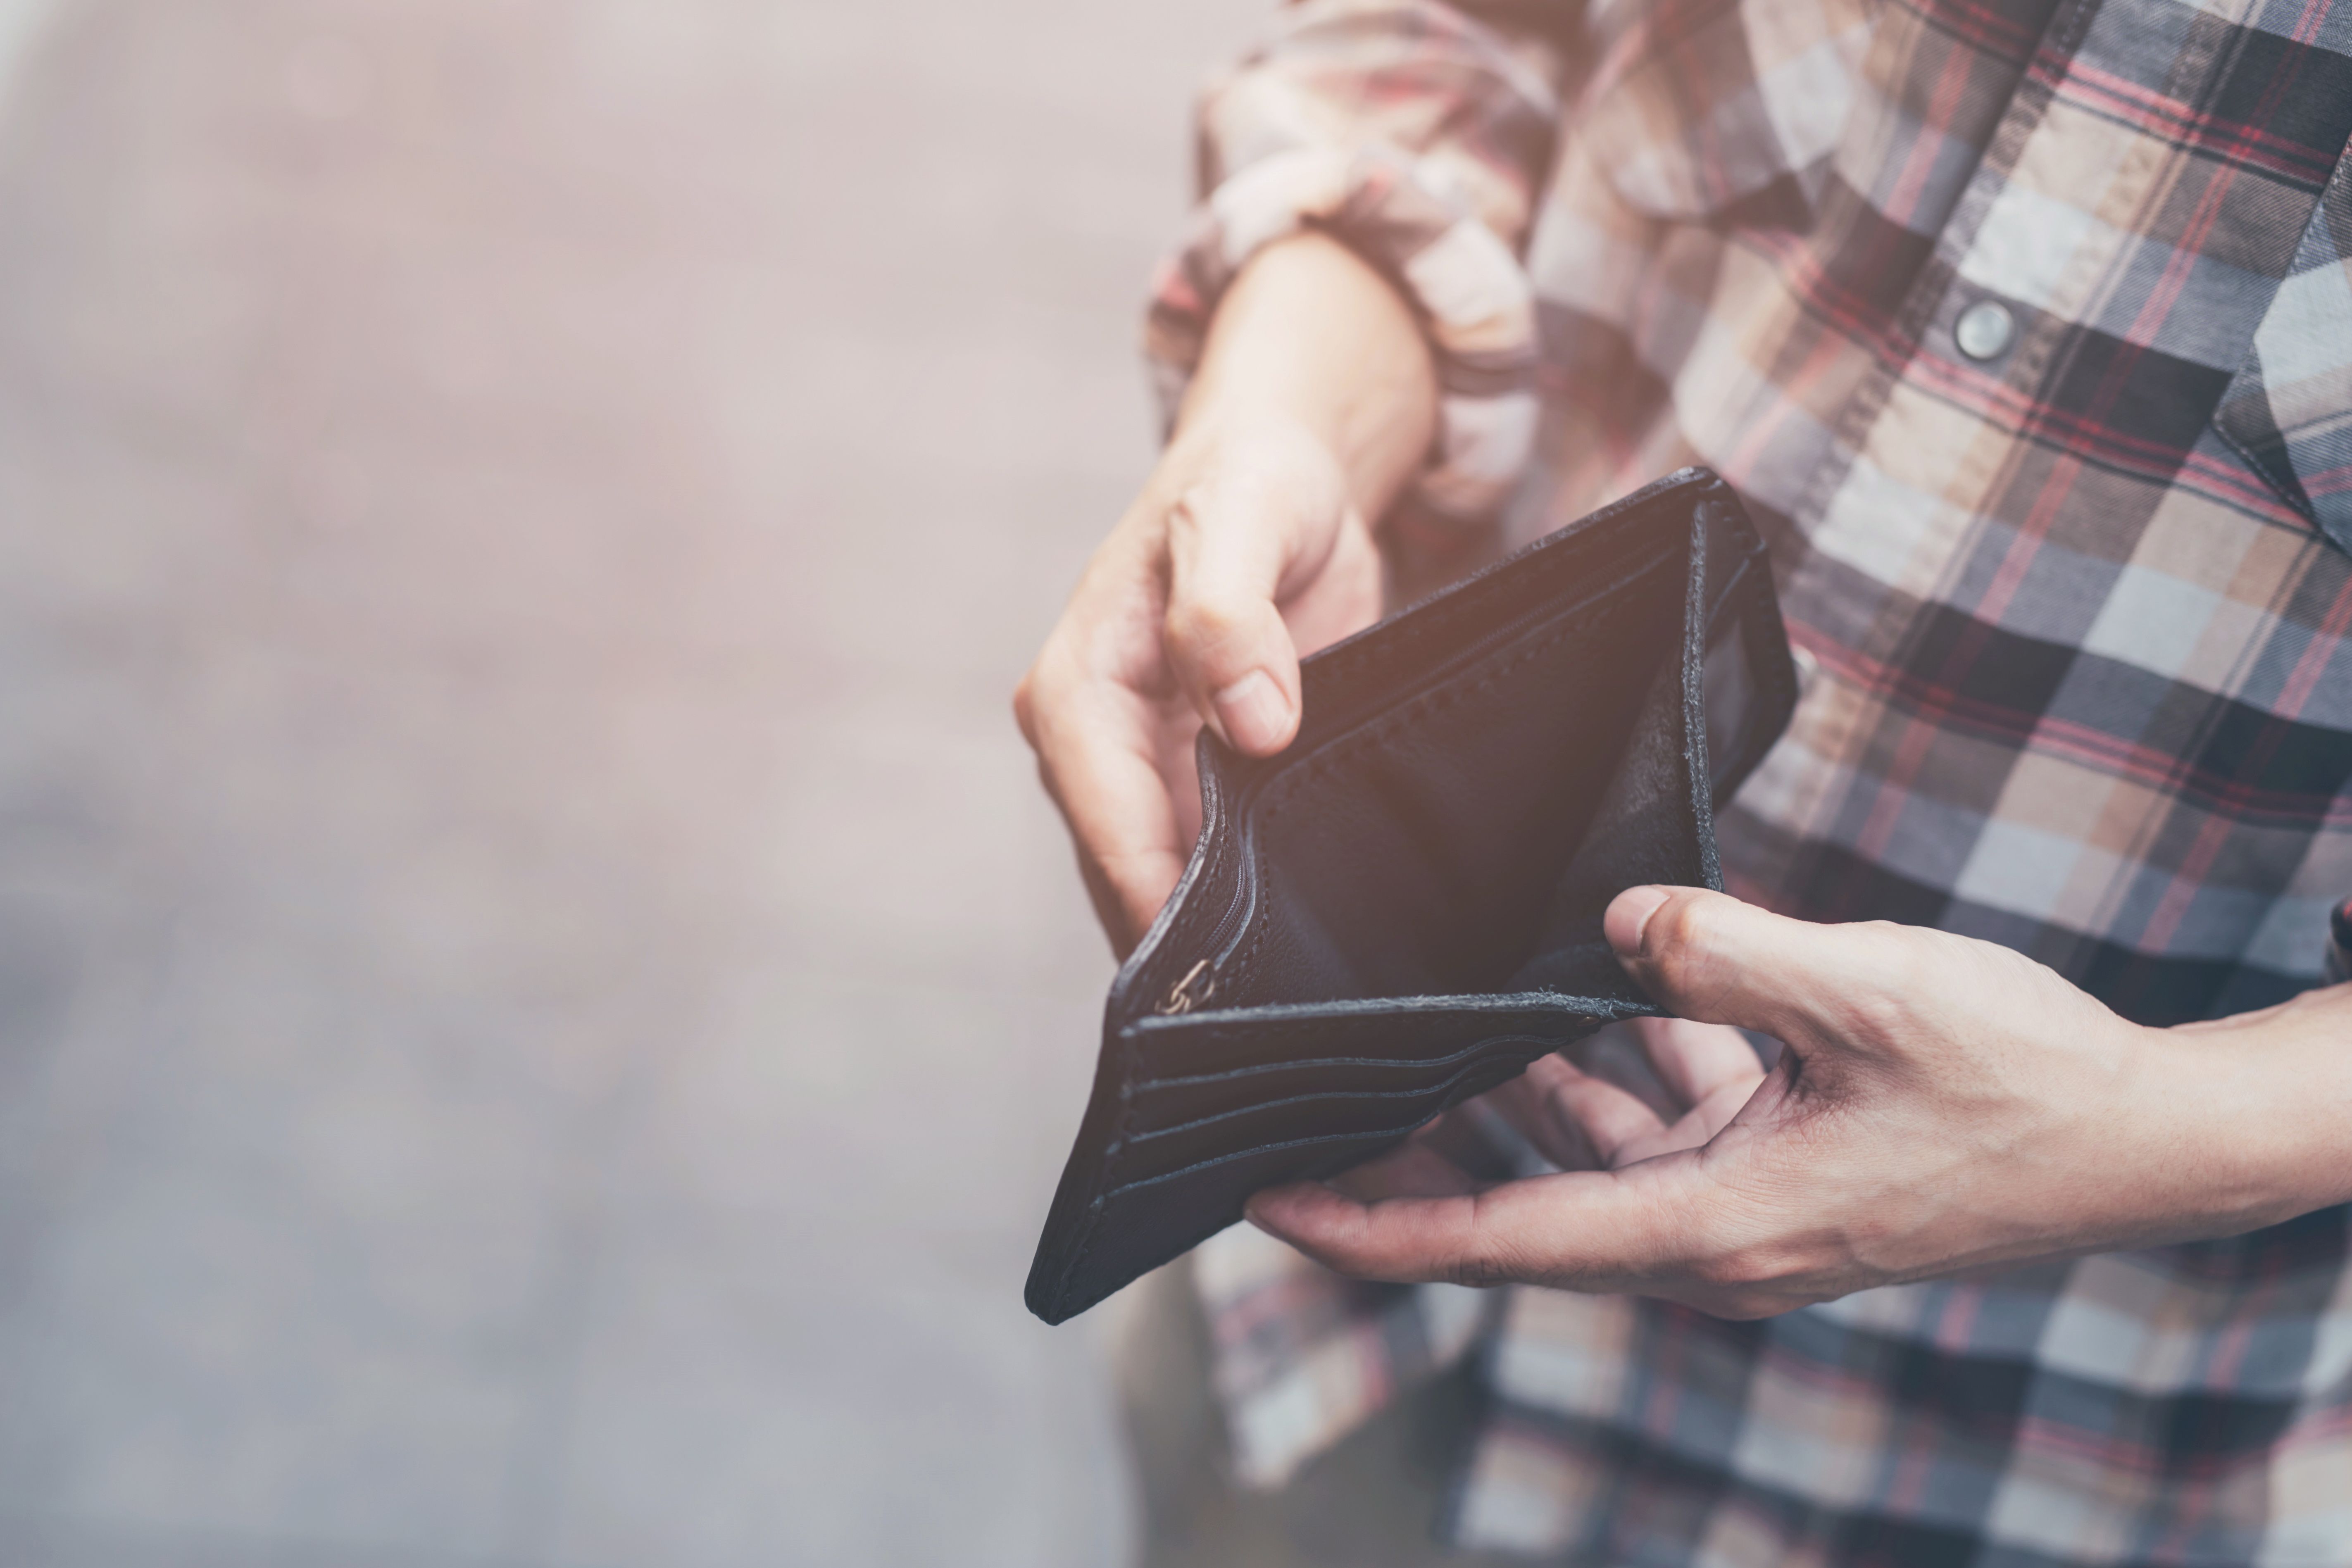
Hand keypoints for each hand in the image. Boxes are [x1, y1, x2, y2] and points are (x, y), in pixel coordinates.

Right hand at [1016, 234, 1435, 952]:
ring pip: (1162, 886)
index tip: (1226, 972)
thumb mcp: (1242, 520)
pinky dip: (1248, 908)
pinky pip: (1206, 867)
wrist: (1282, 473)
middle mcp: (1090, 745)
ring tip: (1297, 991)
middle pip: (1128, 875)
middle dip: (1191, 942)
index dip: (1160, 900)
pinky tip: (1307, 944)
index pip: (1108, 825)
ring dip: (1221, 937)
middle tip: (1278, 1006)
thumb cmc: (1253, 482)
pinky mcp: (1194, 784)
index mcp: (1077, 690)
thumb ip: (1229, 615)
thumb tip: (1251, 725)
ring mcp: (1140, 772)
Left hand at [1248, 887, 2351, 1316]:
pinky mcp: (1776, 1166)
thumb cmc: (2019, 1082)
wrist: (2139, 1137)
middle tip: (1306, 1093)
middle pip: (1515, 1204)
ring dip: (1511, 1095)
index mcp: (1714, 1228)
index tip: (1271, 1199)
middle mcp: (1711, 1238)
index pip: (1496, 1241)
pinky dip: (1615, 1066)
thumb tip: (1620, 919)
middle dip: (1413, 1153)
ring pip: (1584, 1155)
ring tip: (1417, 1022)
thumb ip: (1727, 955)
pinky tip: (1583, 988)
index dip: (1373, 1227)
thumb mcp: (1867, 994)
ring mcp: (1744, 1206)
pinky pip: (1659, 1121)